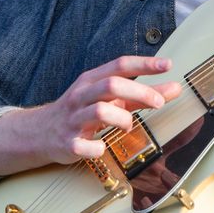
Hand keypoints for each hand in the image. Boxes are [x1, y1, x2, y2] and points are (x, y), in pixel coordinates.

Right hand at [35, 56, 184, 162]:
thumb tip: (174, 89)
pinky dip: (98, 148)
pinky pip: (84, 145)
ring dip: (122, 119)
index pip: (119, 65)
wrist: (39, 132)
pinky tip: (103, 147)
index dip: (145, 64)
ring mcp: (73, 119)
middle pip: (111, 85)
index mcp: (92, 80)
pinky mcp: (67, 143)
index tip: (168, 65)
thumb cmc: (82, 111)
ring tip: (128, 125)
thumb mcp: (110, 98)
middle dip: (139, 92)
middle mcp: (81, 95)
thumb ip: (141, 94)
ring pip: (100, 111)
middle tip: (159, 103)